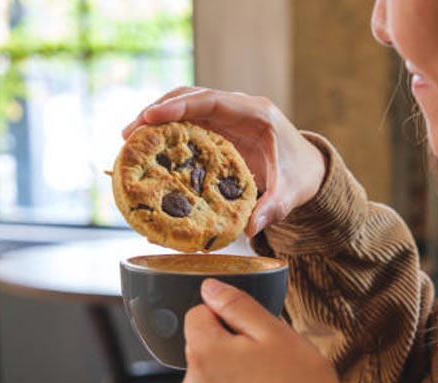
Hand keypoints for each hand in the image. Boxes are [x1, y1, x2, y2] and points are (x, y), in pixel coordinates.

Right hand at [122, 87, 326, 235]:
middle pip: (191, 98)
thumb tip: (249, 229)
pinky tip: (146, 151)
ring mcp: (226, 116)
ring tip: (128, 141)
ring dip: (156, 120)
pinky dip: (166, 133)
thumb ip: (272, 209)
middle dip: (157, 112)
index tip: (151, 117)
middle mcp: (238, 109)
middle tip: (128, 134)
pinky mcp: (218, 128)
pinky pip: (188, 124)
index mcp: (257, 115)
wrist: (309, 168)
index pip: (213, 100)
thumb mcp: (291, 194)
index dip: (181, 106)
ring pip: (185, 107)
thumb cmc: (300, 176)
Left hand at [178, 279, 342, 382]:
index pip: (197, 314)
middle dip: (229, 348)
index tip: (251, 330)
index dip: (226, 316)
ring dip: (231, 378)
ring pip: (211, 379)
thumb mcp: (274, 332)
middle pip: (203, 349)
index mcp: (204, 353)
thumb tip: (210, 288)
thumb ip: (237, 305)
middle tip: (267, 360)